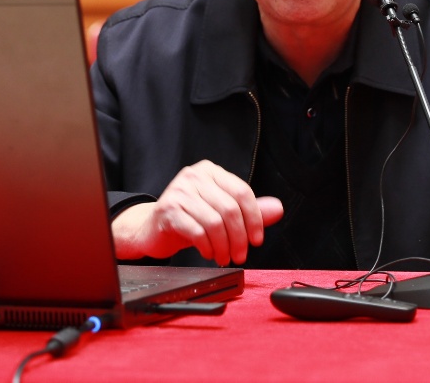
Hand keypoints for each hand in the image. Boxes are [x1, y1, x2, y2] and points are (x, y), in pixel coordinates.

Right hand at [111, 160, 283, 265]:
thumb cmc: (189, 218)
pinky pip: (197, 232)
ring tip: (224, 257)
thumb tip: (277, 209)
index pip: (242, 192)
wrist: (151, 228)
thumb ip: (248, 210)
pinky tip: (208, 253)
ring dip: (224, 246)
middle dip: (239, 237)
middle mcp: (194, 176)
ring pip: (215, 222)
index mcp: (210, 171)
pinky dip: (207, 247)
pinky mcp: (168, 210)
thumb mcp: (220, 212)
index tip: (257, 239)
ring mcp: (179, 192)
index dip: (255, 218)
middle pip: (230, 209)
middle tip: (241, 254)